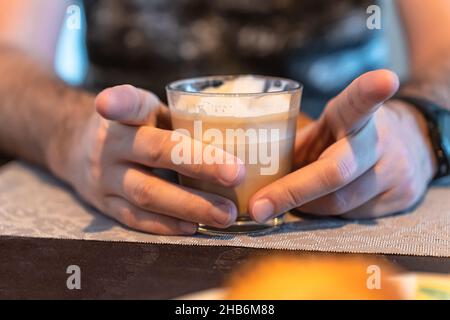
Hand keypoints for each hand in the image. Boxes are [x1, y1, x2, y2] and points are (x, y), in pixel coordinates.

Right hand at [57, 85, 244, 234]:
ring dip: (190, 206)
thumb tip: (243, 137)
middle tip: (237, 174)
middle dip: (200, 164)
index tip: (109, 104)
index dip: (118, 102)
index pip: (125, 103)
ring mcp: (105, 177)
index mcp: (127, 115)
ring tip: (226, 214)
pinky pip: (136, 218)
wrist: (76, 149)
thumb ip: (180, 120)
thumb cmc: (133, 129)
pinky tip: (193, 227)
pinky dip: (166, 225)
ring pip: (147, 193)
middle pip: (154, 152)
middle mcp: (110, 144)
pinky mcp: (104, 204)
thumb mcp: (149, 112)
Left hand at [249, 70, 436, 220]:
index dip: (370, 91)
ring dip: (307, 206)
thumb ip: (296, 144)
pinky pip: (354, 216)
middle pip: (336, 171)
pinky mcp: (404, 196)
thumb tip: (248, 170)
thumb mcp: (323, 130)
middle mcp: (380, 140)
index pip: (359, 101)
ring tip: (293, 198)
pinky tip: (322, 203)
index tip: (385, 80)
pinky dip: (328, 214)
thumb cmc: (347, 138)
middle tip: (257, 207)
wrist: (410, 146)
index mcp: (353, 115)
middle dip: (291, 191)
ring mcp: (397, 170)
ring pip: (341, 202)